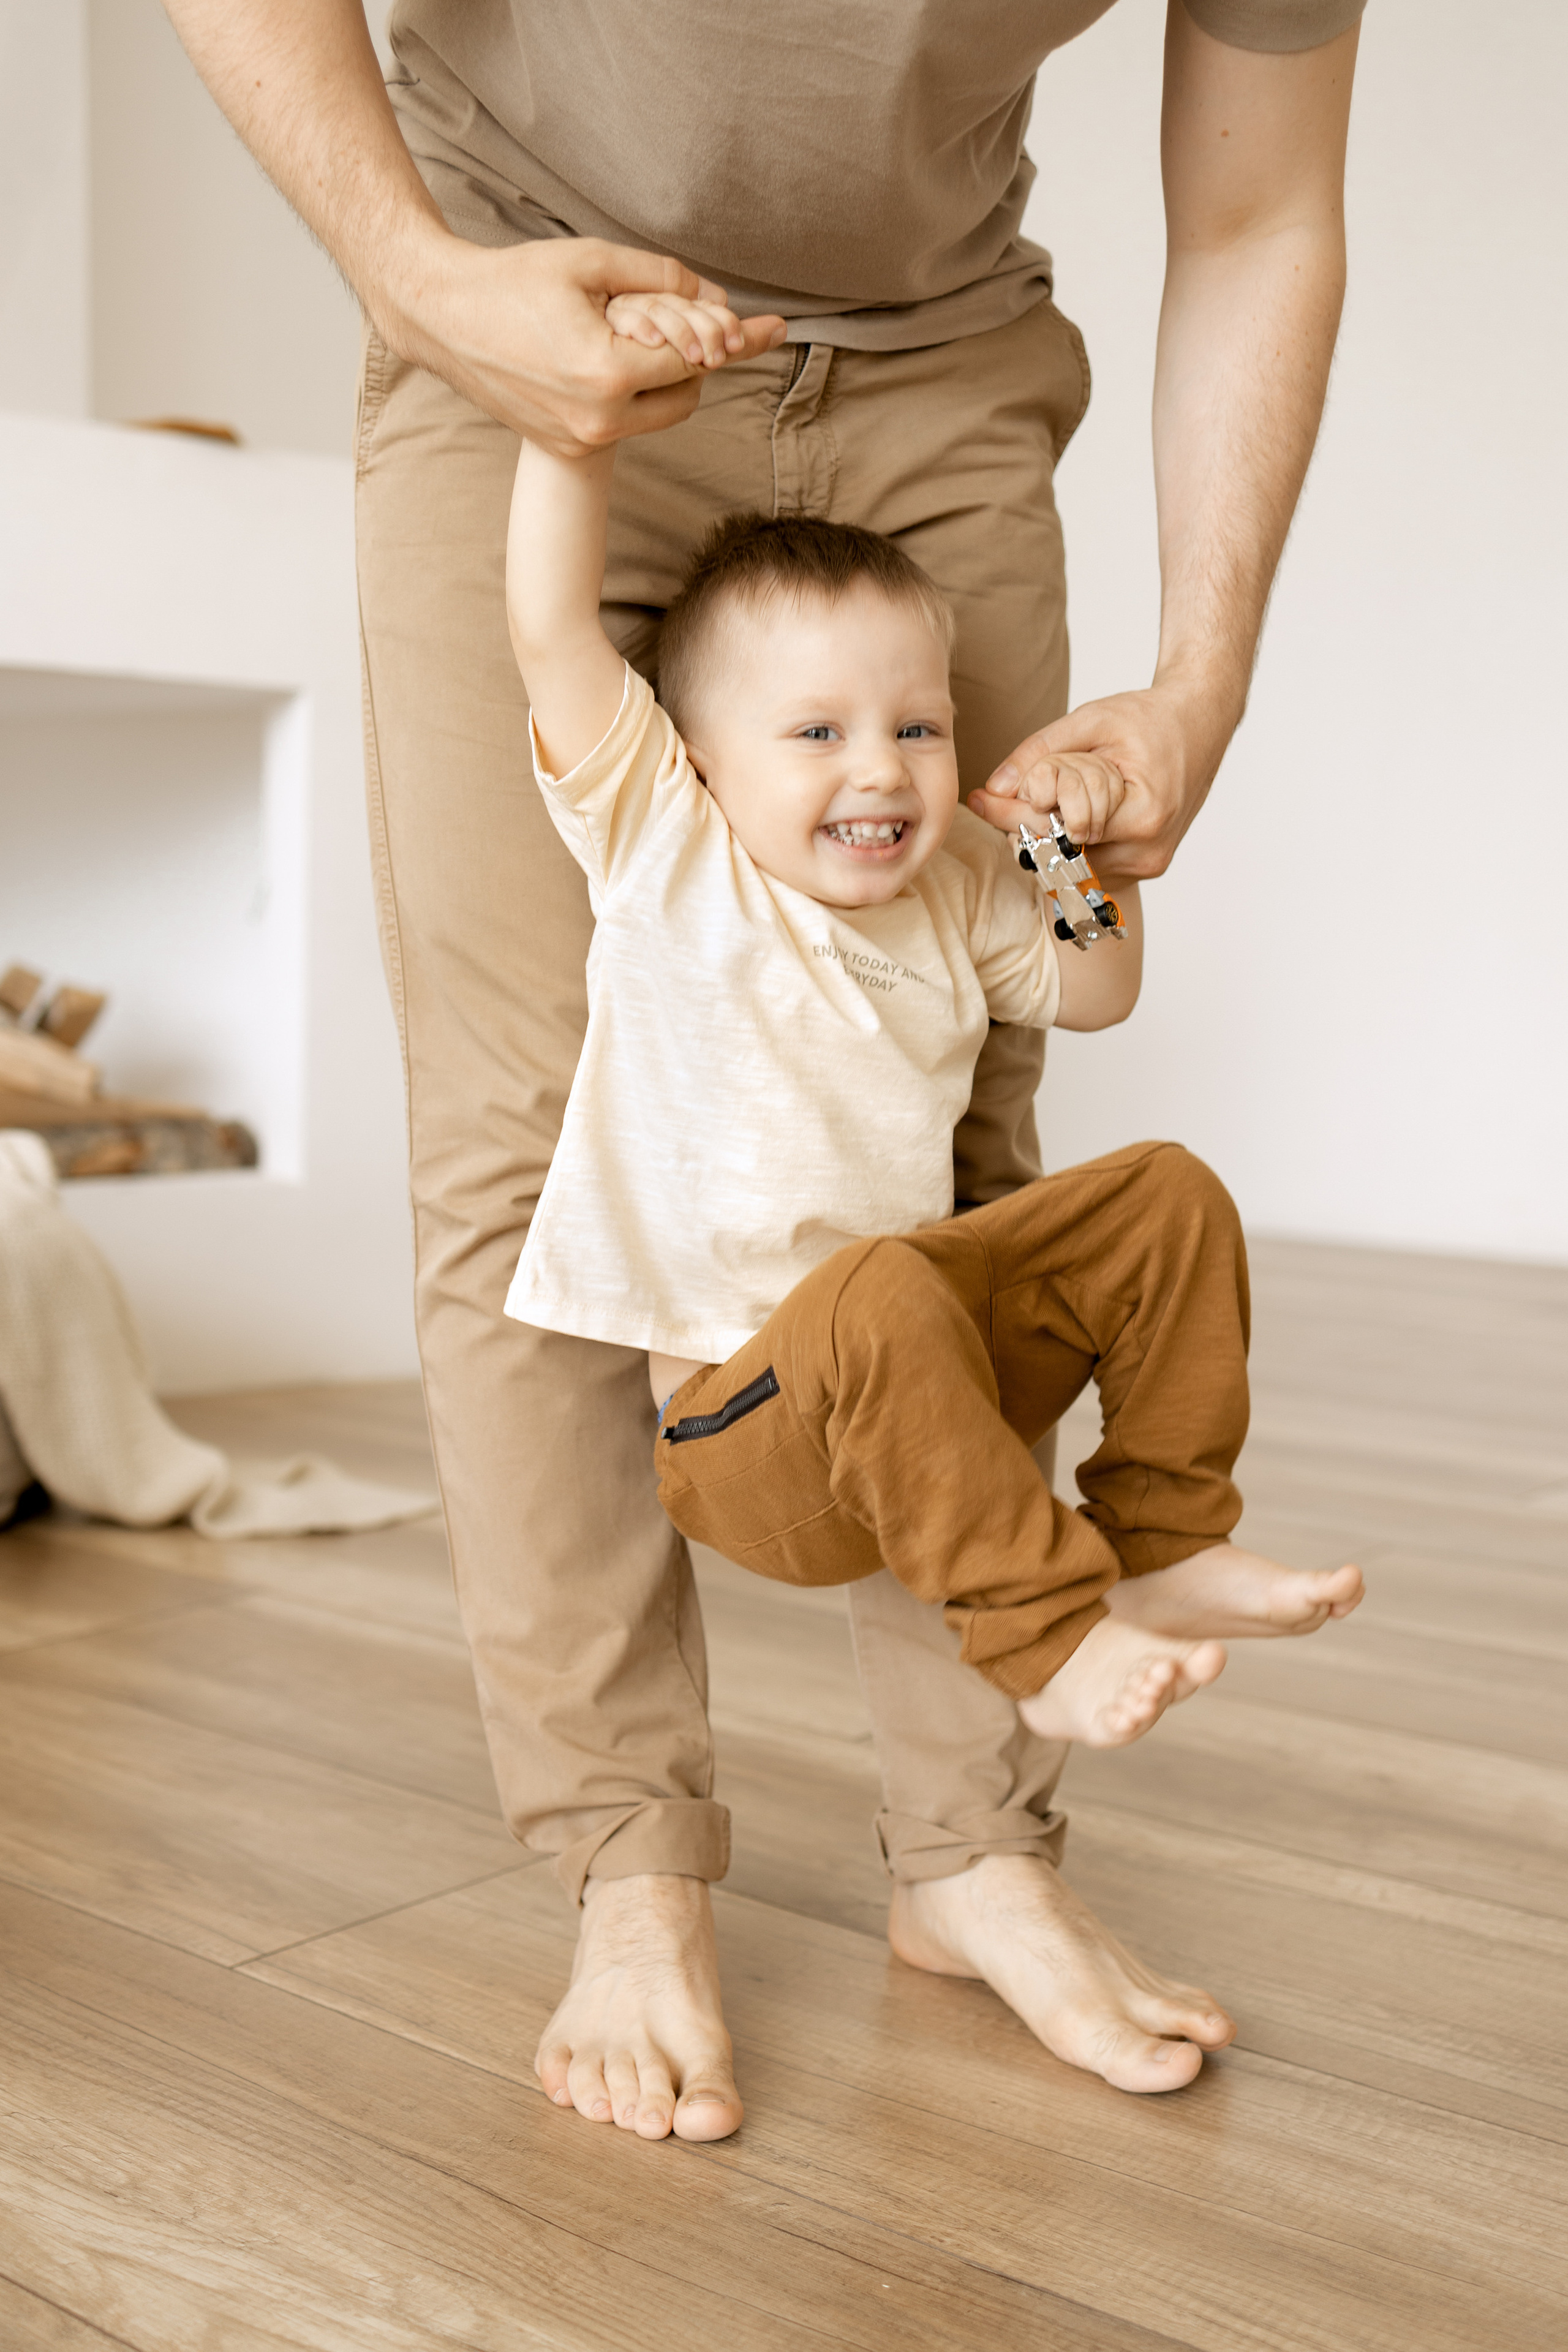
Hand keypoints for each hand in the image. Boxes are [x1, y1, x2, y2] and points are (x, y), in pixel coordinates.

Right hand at [386, 234, 786, 456]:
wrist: (442, 319)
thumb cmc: (512, 281)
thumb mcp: (590, 262)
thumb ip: (661, 276)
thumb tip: (716, 294)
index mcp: (607, 374)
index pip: (695, 359)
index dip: (726, 336)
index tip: (766, 327)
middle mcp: (597, 420)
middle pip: (687, 396)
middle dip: (695, 360)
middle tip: (687, 325)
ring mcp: (580, 441)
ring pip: (659, 416)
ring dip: (665, 381)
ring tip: (641, 337)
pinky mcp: (565, 447)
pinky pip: (624, 425)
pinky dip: (632, 395)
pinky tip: (613, 357)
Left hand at [968, 675, 1239, 880]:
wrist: (1202, 721)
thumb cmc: (1150, 716)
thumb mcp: (1091, 720)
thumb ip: (1040, 752)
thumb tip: (994, 786)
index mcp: (1142, 817)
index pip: (1059, 832)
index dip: (1013, 816)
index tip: (980, 799)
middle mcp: (1147, 852)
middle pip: (1063, 855)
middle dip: (1026, 828)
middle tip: (997, 799)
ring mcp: (1148, 864)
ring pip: (1074, 864)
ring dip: (1049, 836)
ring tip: (1045, 799)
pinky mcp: (1146, 865)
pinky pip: (1092, 862)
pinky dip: (1071, 841)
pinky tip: (1066, 812)